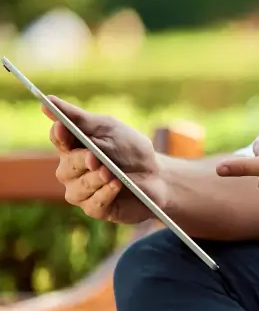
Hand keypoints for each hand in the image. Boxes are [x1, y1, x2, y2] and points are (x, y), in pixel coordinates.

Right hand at [45, 96, 164, 223]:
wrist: (158, 177)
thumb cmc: (131, 150)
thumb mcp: (109, 129)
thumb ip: (80, 119)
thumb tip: (48, 101)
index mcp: (73, 147)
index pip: (58, 139)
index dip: (60, 134)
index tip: (64, 128)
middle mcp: (72, 171)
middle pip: (66, 166)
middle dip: (81, 161)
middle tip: (94, 158)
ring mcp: (82, 191)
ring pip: (78, 188)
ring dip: (95, 179)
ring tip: (111, 173)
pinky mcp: (96, 209)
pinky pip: (93, 204)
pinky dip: (106, 194)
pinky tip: (117, 185)